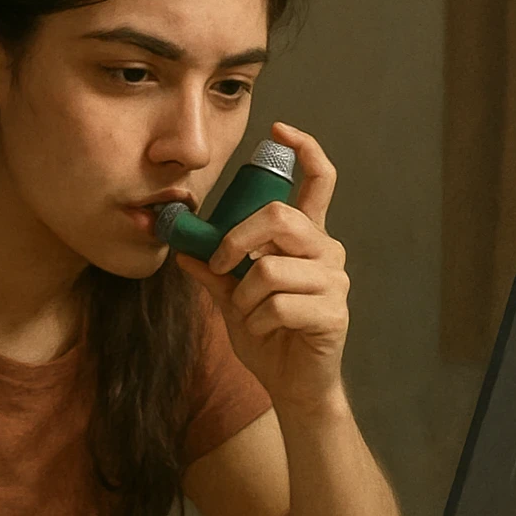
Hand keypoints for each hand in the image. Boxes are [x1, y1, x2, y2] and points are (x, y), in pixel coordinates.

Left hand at [175, 121, 349, 408]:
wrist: (294, 387)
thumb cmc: (270, 338)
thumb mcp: (232, 299)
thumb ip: (214, 271)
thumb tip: (181, 248)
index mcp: (307, 239)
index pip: (319, 181)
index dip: (304, 149)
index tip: (280, 128)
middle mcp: (327, 251)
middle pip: (278, 217)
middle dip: (236, 241)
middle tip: (220, 264)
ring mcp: (334, 281)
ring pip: (269, 268)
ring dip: (244, 297)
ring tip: (250, 315)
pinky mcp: (333, 313)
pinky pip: (277, 305)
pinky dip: (257, 321)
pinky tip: (268, 332)